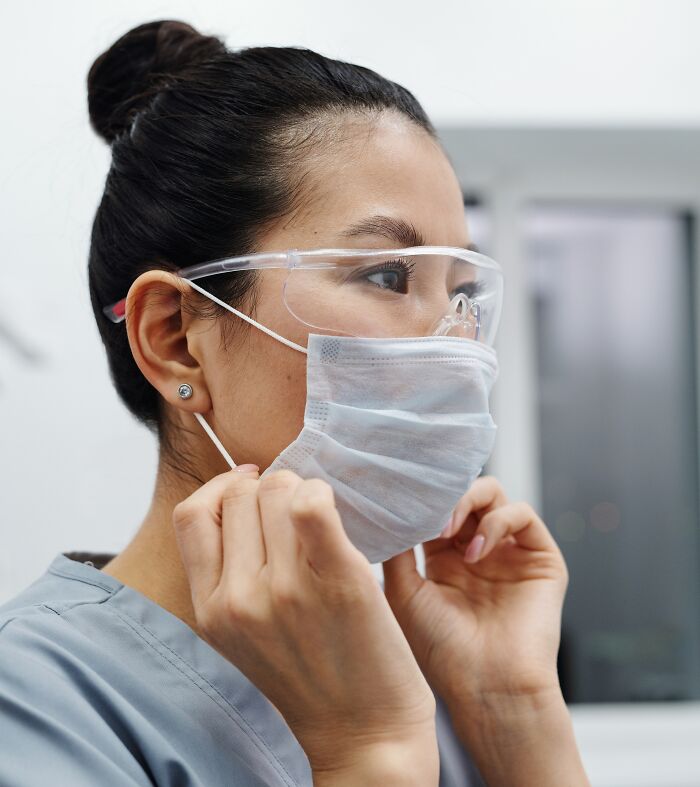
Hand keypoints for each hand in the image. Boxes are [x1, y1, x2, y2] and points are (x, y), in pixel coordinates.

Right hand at [173, 468, 438, 783]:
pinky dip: (322, 493)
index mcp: (210, 610)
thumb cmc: (310, 677)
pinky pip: (312, 505)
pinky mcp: (337, 581)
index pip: (192, 514)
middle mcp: (239, 598)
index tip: (251, 489)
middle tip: (297, 509)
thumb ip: (229, 574)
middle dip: (269, 487)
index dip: (222, 489)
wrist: (364, 736)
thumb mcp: (244, 633)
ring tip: (322, 517)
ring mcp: (286, 589)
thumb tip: (243, 492)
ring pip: (279, 489)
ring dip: (302, 488)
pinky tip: (337, 511)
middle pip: (241, 494)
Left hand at [383, 477, 586, 786]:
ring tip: (448, 532)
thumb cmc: (441, 649)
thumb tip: (386, 509)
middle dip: (444, 495)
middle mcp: (477, 551)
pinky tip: (475, 552)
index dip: (419, 498)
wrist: (486, 688)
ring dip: (467, 502)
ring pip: (493, 494)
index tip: (399, 494)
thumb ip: (397, 548)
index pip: (435, 507)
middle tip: (427, 514)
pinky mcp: (541, 558)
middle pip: (463, 494)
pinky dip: (496, 522)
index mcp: (444, 558)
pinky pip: (522, 514)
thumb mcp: (403, 592)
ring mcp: (509, 553)